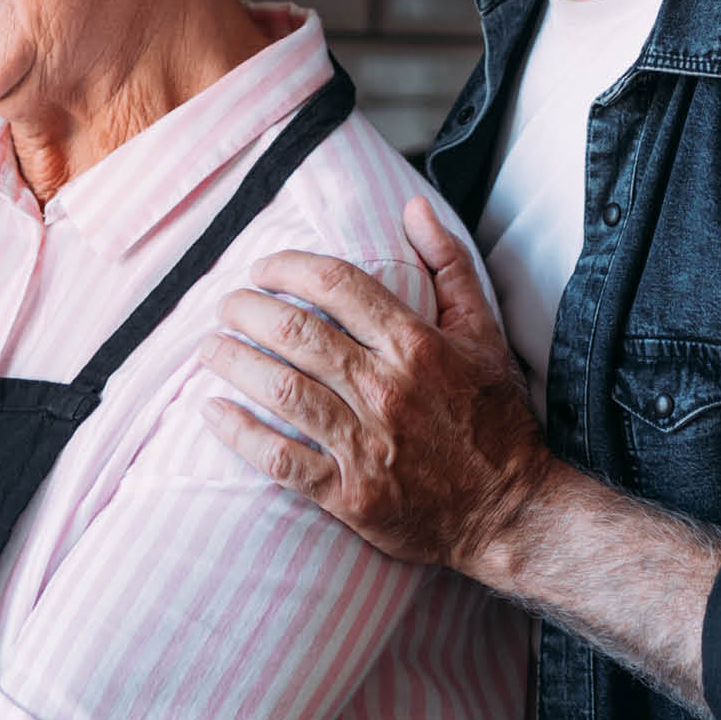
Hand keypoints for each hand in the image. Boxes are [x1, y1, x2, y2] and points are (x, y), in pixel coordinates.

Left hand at [199, 195, 555, 576]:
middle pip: (298, 332)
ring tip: (210, 349)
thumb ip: (450, 265)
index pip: (338, 285)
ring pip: (282, 389)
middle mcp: (388, 389)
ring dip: (234, 362)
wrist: (510, 512)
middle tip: (226, 306)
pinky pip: (281, 459)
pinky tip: (213, 412)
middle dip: (248, 310)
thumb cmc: (494, 421)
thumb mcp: (485, 334)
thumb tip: (414, 207)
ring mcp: (367, 443)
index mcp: (417, 345)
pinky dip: (241, 433)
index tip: (262, 268)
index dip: (290, 268)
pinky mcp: (351, 494)